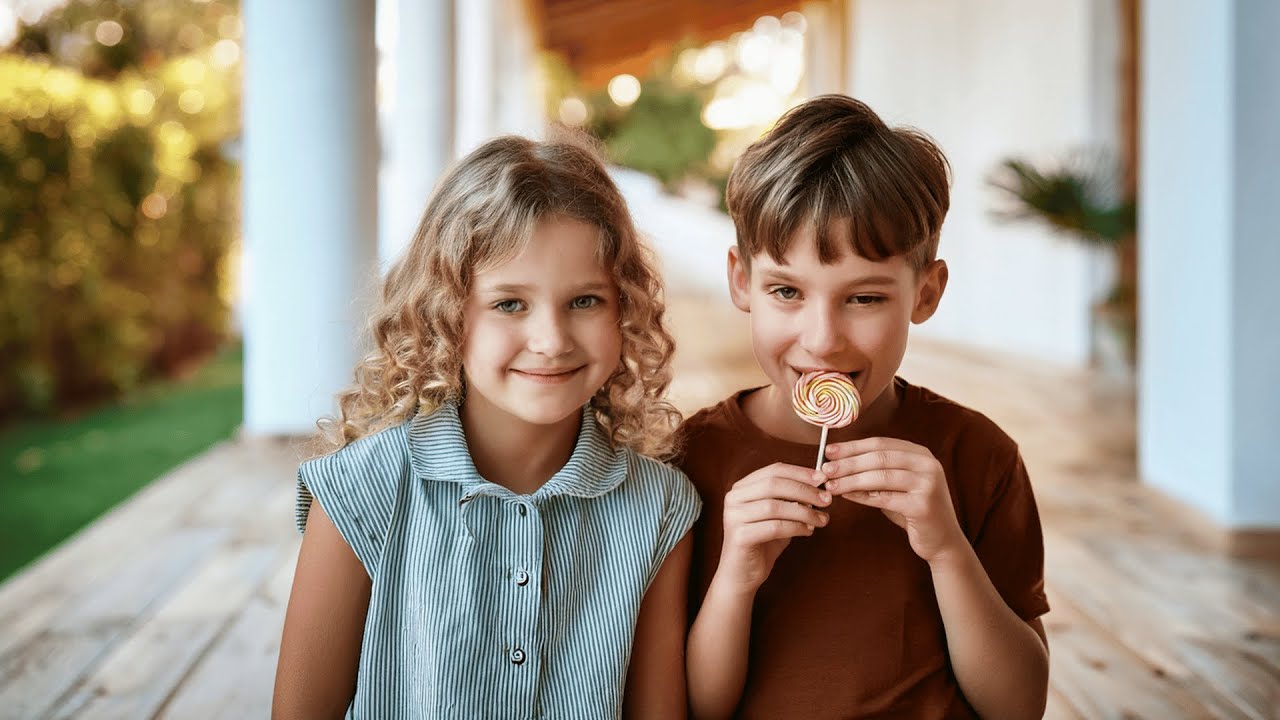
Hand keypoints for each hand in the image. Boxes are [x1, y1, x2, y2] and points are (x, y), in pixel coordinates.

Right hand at [716, 462, 830, 594]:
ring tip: (822, 520)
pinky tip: (808, 531)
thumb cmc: (762, 543)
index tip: (822, 479)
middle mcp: (734, 498)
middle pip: (774, 484)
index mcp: (742, 488)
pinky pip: (774, 527)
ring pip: (775, 506)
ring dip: (804, 512)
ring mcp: (733, 517)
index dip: (800, 472)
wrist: (741, 575)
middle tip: (826, 500)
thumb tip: (819, 487)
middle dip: (805, 490)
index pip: (774, 470)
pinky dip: (796, 527)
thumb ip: (793, 501)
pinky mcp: (739, 536)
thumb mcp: (779, 516)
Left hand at [821, 437, 965, 564]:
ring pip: (880, 476)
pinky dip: (861, 496)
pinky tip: (846, 496)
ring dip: (850, 479)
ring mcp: (928, 484)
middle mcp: (927, 464)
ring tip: (830, 484)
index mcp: (920, 453)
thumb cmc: (912, 511)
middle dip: (848, 462)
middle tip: (825, 468)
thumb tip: (836, 464)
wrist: (942, 540)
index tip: (828, 451)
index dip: (852, 446)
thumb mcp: (894, 487)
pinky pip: (884, 498)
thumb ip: (873, 473)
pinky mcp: (923, 506)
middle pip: (879, 457)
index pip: (880, 443)